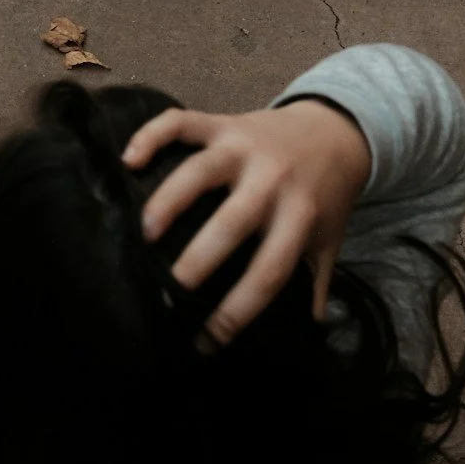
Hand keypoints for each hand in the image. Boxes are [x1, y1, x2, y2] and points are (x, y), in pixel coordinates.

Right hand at [123, 98, 371, 346]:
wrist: (335, 129)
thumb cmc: (323, 194)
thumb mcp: (327, 240)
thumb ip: (315, 283)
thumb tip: (307, 330)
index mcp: (300, 216)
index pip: (269, 271)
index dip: (238, 310)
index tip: (208, 340)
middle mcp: (272, 180)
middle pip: (232, 222)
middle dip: (198, 261)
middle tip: (169, 294)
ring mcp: (244, 147)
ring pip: (200, 170)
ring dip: (169, 201)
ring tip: (145, 234)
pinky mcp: (223, 123)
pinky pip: (181, 123)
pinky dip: (152, 135)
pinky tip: (129, 160)